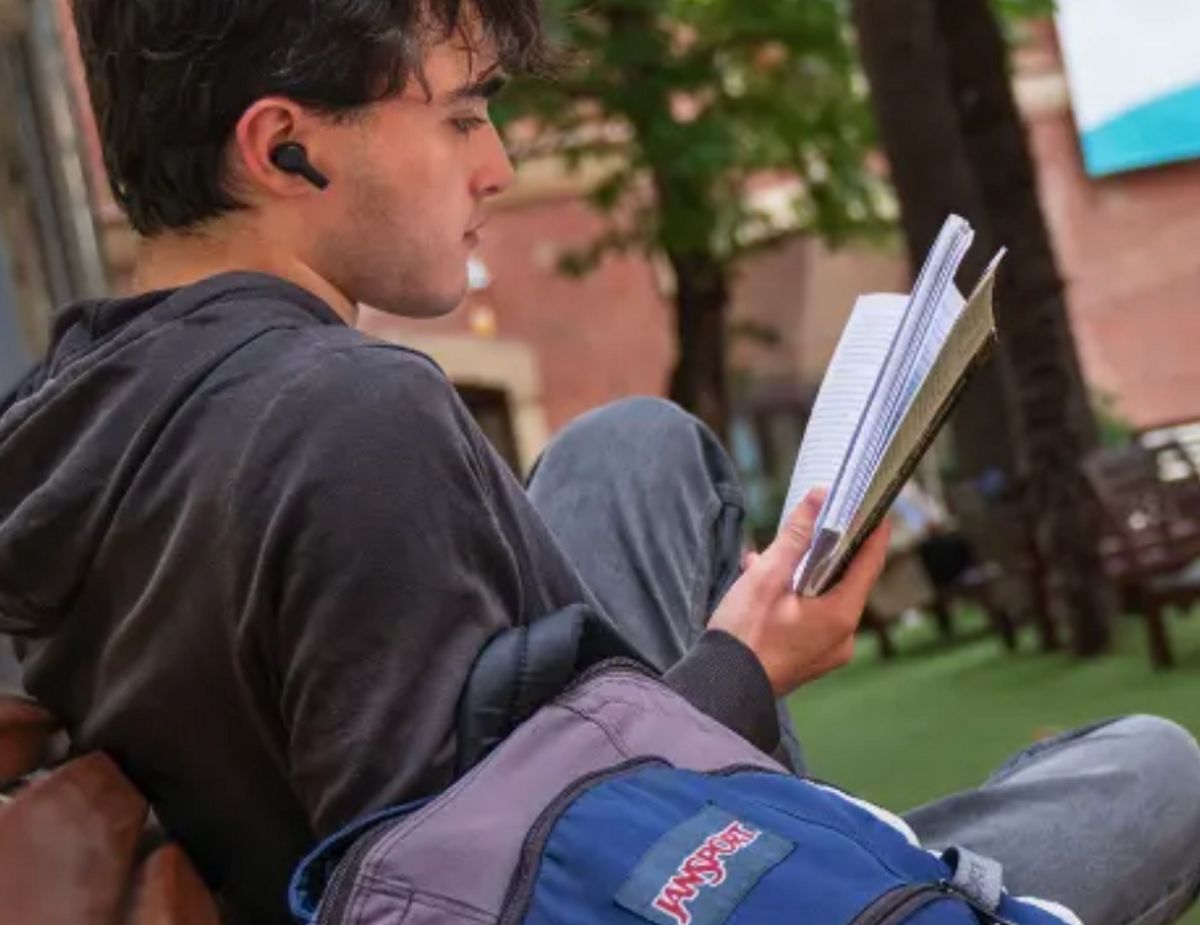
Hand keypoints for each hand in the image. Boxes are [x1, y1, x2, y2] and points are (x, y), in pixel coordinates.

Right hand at [710, 490, 889, 697]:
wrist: (721, 688)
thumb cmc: (744, 635)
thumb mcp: (767, 576)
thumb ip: (796, 536)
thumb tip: (818, 498)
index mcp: (841, 616)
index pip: (870, 563)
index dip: (873, 531)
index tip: (875, 506)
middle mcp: (843, 637)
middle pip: (845, 581)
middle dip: (824, 551)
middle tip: (812, 525)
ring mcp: (827, 652)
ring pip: (824, 599)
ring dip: (800, 575)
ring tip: (767, 559)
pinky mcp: (809, 660)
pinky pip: (811, 619)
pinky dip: (794, 599)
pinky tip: (762, 586)